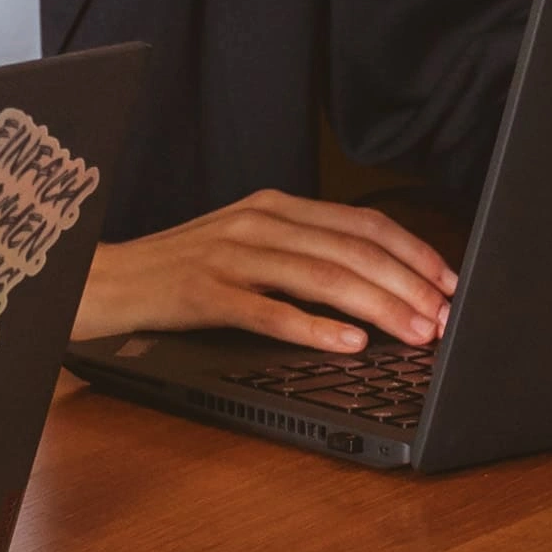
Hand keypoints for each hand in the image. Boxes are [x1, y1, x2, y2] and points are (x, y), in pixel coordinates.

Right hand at [79, 194, 459, 360]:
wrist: (102, 280)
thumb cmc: (178, 272)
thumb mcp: (244, 248)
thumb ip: (300, 255)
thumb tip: (374, 285)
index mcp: (274, 208)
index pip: (361, 225)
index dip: (413, 253)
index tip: (450, 283)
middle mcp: (258, 224)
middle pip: (351, 251)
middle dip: (408, 286)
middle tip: (444, 318)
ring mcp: (230, 256)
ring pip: (321, 278)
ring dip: (378, 307)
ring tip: (414, 333)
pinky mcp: (204, 293)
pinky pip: (269, 311)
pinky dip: (314, 327)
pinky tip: (348, 342)